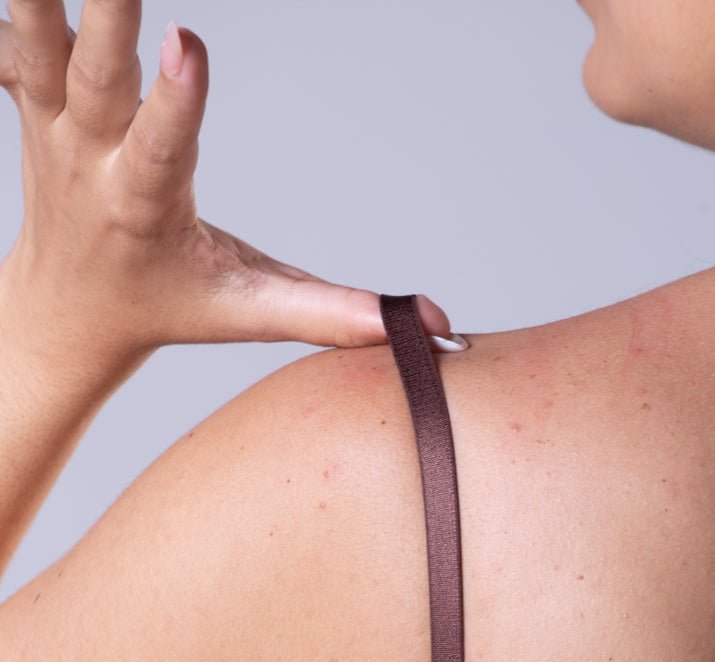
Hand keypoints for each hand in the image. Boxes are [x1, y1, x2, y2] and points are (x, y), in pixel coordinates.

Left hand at [0, 1, 452, 371]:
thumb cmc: (165, 307)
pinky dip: (18, 5)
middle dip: (107, 14)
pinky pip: (15, 38)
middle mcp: (89, 161)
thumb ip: (329, 312)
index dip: (176, 101)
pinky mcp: (31, 100)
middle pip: (95, 77)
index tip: (187, 43)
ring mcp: (51, 126)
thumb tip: (422, 324)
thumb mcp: (245, 313)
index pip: (163, 151)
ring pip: (36, 43)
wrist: (67, 311)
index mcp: (144, 209)